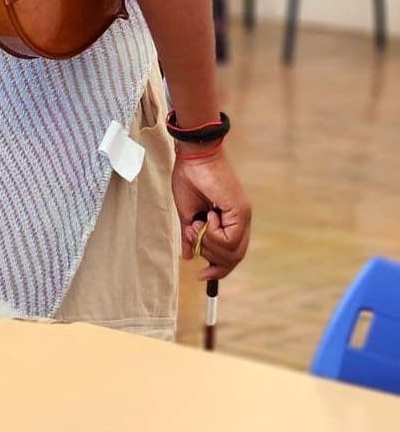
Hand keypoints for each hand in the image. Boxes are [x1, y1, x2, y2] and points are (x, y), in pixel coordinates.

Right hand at [172, 148, 250, 279]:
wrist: (194, 155)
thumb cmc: (190, 178)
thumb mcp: (188, 214)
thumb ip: (191, 236)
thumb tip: (188, 257)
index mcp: (230, 220)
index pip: (231, 255)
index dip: (218, 269)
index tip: (202, 276)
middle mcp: (241, 221)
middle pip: (233, 259)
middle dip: (210, 257)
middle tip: (195, 234)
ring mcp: (243, 216)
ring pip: (232, 253)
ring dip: (209, 244)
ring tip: (199, 223)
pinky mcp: (241, 211)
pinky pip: (229, 241)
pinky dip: (214, 235)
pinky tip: (207, 217)